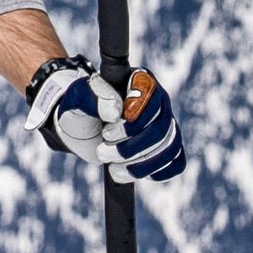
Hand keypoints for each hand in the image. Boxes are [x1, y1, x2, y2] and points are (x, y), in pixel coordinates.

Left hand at [24, 57, 185, 183]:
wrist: (80, 128)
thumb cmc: (79, 108)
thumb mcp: (76, 99)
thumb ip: (92, 98)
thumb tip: (116, 111)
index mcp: (139, 80)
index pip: (150, 97)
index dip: (131, 120)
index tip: (107, 132)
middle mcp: (158, 100)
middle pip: (160, 129)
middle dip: (130, 148)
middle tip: (102, 152)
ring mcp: (165, 123)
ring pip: (168, 148)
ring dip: (139, 165)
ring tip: (113, 169)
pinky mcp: (166, 145)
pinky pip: (176, 162)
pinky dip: (157, 172)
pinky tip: (133, 172)